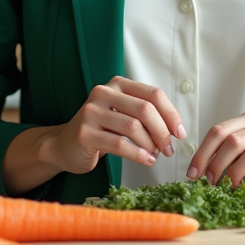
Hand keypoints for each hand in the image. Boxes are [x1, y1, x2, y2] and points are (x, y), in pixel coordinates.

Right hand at [47, 76, 185, 174]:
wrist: (65, 145)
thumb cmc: (101, 130)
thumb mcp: (123, 114)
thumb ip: (145, 114)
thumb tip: (176, 128)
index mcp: (117, 84)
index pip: (153, 94)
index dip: (171, 114)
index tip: (180, 133)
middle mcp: (103, 93)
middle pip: (145, 109)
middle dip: (163, 131)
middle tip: (170, 149)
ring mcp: (91, 112)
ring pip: (133, 127)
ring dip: (151, 144)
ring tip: (157, 155)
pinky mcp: (85, 134)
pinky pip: (120, 144)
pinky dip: (139, 154)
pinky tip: (147, 160)